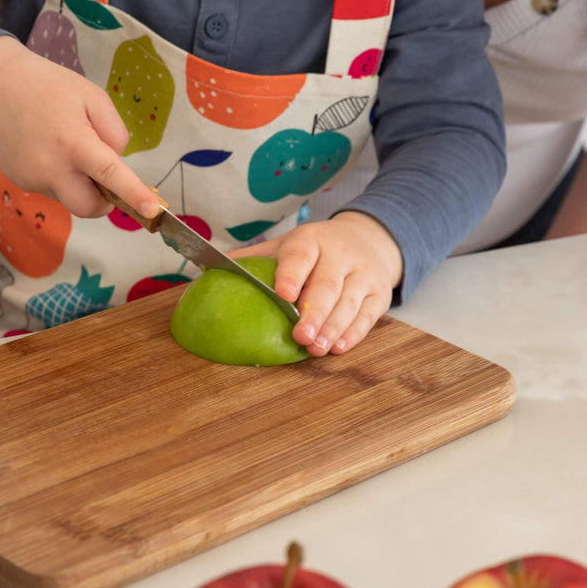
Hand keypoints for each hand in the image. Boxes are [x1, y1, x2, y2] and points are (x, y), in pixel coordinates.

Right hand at [0, 36, 160, 218]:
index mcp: (73, 142)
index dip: (134, 195)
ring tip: (67, 145)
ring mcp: (31, 178)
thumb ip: (114, 132)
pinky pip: (52, 189)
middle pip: (88, 207)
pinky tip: (49, 149)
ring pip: (69, 198)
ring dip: (80, 183)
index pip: (110, 175)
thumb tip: (117, 162)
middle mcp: (50, 167)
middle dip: (105, 200)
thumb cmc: (50, 87)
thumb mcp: (93, 97)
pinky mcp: (19, 181)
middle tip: (106, 176)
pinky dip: (61, 177)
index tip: (154, 211)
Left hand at [246, 211, 402, 355]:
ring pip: (349, 303)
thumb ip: (254, 258)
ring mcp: (363, 273)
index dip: (292, 275)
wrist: (369, 239)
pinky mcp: (379, 293)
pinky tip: (339, 346)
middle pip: (327, 285)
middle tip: (300, 335)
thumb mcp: (288, 244)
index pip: (301, 256)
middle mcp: (339, 254)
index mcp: (310, 241)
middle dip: (314, 312)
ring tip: (317, 348)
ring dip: (332, 327)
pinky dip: (354, 333)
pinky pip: (367, 315)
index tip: (283, 294)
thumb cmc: (317, 249)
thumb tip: (207, 271)